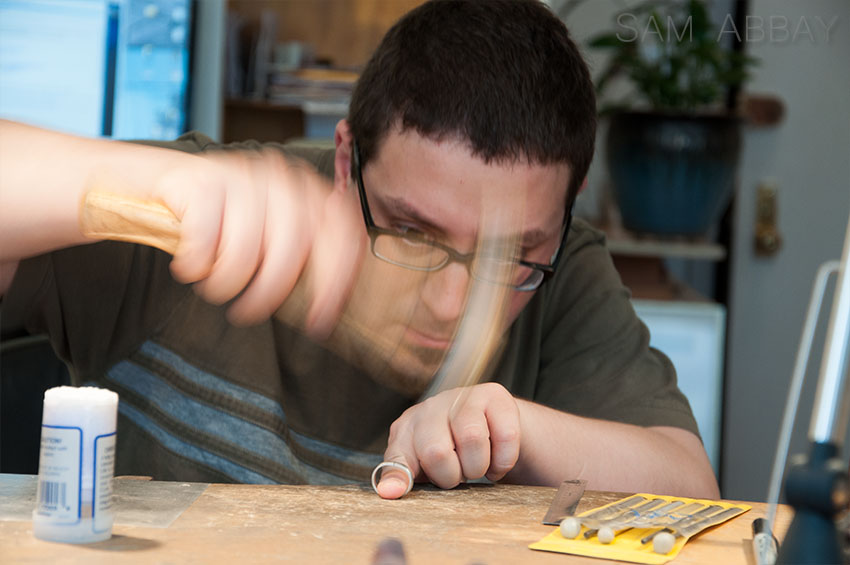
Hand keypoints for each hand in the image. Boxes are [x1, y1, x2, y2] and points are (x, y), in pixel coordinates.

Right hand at [152, 149, 364, 335]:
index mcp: (310, 192)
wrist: (171, 182)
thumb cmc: (228, 222)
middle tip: (251, 313)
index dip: (336, 280)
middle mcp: (283, 179)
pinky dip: (196, 265)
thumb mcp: (271, 237)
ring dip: (225, 283)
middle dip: (272, 290)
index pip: (343, 233)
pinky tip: (191, 268)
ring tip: (214, 289)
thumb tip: (323, 312)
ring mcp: (246, 176)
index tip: (320, 319)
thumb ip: (302, 261)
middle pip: (294, 244)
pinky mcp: (207, 181)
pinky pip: (207, 240)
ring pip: (247, 248)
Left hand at [376, 382, 520, 498]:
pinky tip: (496, 456)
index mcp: (406, 430)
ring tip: (478, 464)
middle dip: (452, 476)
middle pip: (436, 452)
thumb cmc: (452, 450)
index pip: (398, 456)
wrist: (491, 424)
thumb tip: (388, 492)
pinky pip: (505, 435)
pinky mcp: (493, 395)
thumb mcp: (424, 466)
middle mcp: (430, 408)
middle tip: (459, 473)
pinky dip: (504, 459)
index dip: (398, 477)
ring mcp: (461, 397)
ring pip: (472, 439)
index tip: (392, 493)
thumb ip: (405, 477)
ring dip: (479, 466)